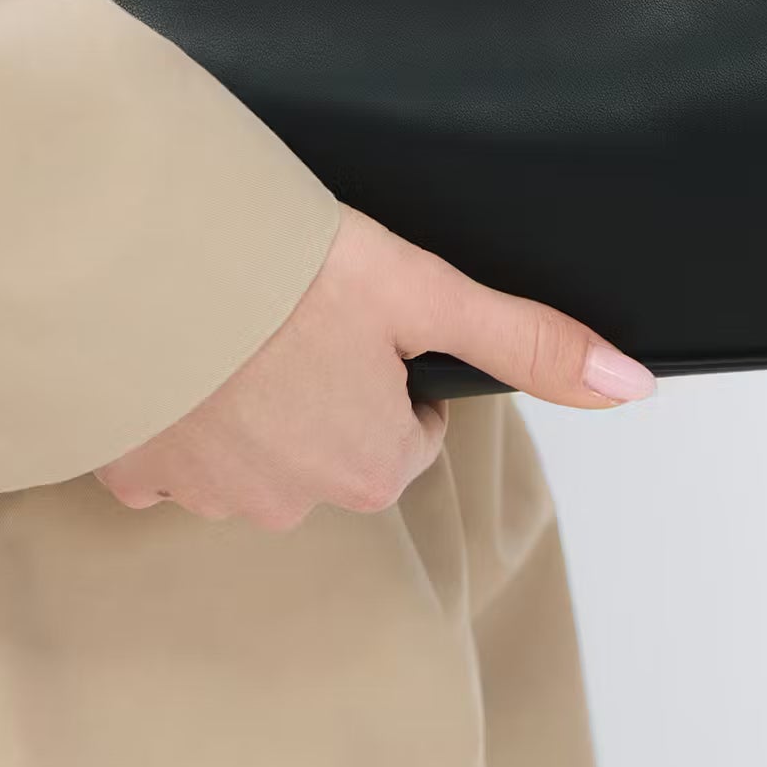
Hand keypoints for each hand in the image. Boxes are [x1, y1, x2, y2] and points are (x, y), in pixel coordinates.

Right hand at [95, 205, 655, 531]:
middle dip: (318, 386)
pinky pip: (167, 456)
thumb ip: (524, 340)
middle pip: (331, 444)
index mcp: (369, 463)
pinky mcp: (135, 474)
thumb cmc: (282, 273)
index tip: (355, 316)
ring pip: (251, 452)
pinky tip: (173, 358)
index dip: (390, 363)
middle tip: (291, 310)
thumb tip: (631, 384)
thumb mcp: (421, 290)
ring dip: (246, 400)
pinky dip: (173, 414)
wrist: (136, 266)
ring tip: (229, 320)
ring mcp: (208, 494)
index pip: (406, 427)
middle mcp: (294, 501)